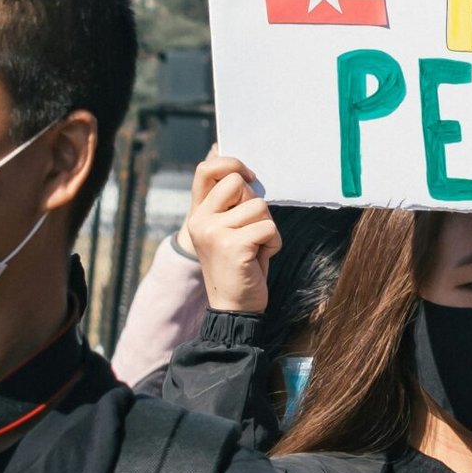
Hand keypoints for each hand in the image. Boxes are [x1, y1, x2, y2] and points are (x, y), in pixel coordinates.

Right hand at [187, 152, 279, 314]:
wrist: (233, 308)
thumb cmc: (238, 264)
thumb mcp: (228, 229)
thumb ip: (231, 201)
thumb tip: (238, 167)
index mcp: (198, 213)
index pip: (207, 169)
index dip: (231, 164)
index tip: (249, 177)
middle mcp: (200, 220)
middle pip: (240, 183)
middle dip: (255, 203)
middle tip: (250, 231)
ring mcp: (214, 232)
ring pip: (259, 206)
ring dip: (266, 227)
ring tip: (254, 247)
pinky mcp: (232, 245)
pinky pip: (269, 227)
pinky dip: (273, 243)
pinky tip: (259, 258)